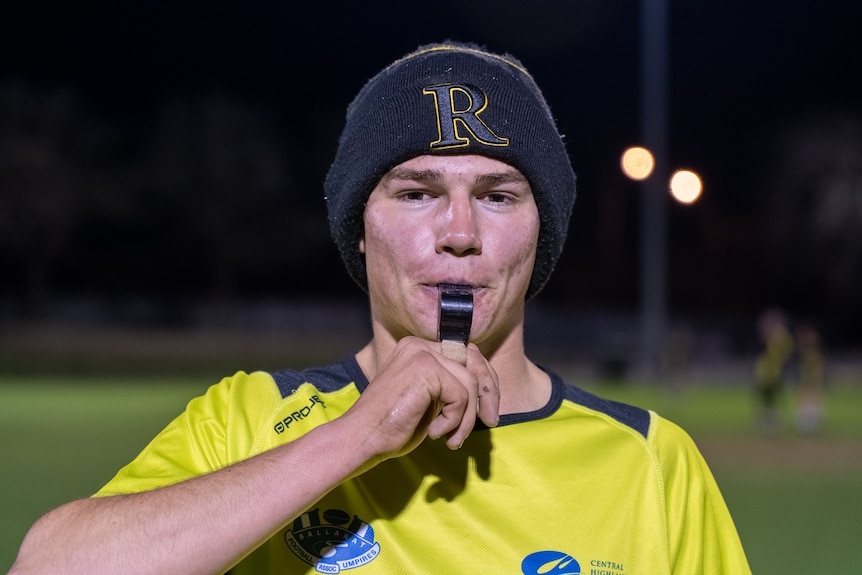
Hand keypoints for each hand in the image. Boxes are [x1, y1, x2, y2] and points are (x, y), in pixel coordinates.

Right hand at [344, 336, 499, 464]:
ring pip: (469, 384)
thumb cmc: (391, 427)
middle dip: (488, 393)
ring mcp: (422, 354)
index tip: (489, 411)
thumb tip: (486, 394)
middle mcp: (420, 345)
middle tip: (490, 421)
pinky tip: (434, 433)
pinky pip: (460, 396)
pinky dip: (453, 421)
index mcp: (418, 349)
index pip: (467, 355)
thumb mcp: (428, 401)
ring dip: (466, 418)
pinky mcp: (426, 369)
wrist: (362, 437)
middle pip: (474, 361)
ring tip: (451, 439)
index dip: (485, 381)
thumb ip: (450, 388)